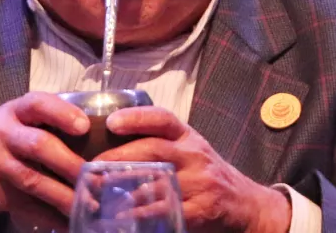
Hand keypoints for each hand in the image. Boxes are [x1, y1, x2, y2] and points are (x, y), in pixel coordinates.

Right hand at [0, 92, 89, 231]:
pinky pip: (23, 204)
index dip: (62, 112)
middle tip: (97, 180)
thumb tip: (96, 142)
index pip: (37, 103)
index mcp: (12, 112)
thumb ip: (43, 127)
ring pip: (33, 180)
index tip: (85, 126)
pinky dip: (48, 216)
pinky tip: (67, 223)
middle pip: (39, 144)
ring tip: (89, 206)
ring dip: (65, 196)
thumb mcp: (12, 127)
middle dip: (71, 165)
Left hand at [97, 106, 290, 232]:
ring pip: (158, 182)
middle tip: (91, 167)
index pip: (162, 119)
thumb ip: (158, 143)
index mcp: (188, 137)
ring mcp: (201, 183)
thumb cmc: (205, 173)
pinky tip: (123, 217)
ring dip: (125, 188)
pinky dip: (143, 215)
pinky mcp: (203, 210)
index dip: (136, 118)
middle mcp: (195, 155)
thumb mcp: (188, 150)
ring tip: (98, 191)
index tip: (111, 122)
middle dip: (118, 157)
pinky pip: (168, 211)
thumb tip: (107, 140)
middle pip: (154, 150)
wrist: (245, 203)